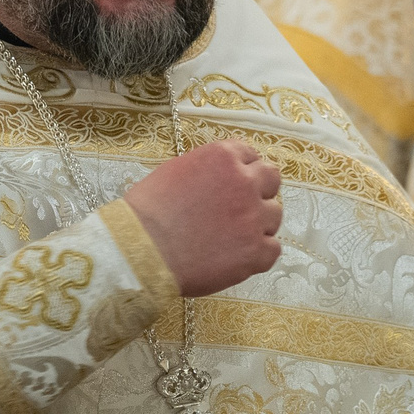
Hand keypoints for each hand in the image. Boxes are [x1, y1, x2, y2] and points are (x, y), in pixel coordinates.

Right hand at [123, 139, 283, 297]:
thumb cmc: (147, 212)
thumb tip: (221, 180)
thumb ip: (209, 171)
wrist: (140, 250)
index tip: (233, 185)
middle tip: (239, 209)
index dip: (243, 172)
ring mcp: (254, 217)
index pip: (251, 155)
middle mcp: (245, 181)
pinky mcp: (256, 251)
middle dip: (259, 191)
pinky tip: (236, 258)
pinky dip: (258, 255)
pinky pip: (272, 249)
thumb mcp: (176, 171)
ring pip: (274, 215)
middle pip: (272, 179)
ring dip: (258, 224)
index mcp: (223, 157)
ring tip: (231, 238)